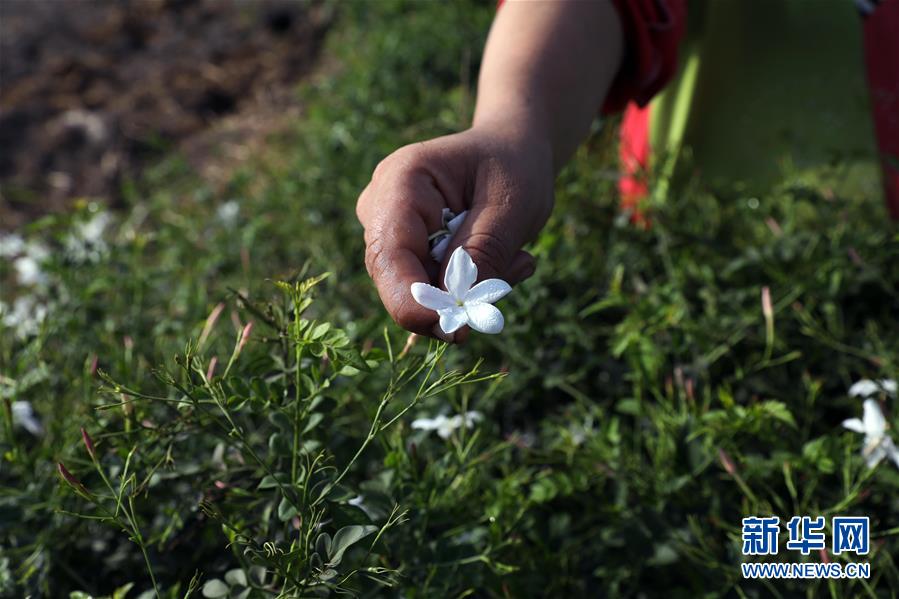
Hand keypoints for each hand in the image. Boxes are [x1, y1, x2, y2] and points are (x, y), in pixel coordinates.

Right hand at [356, 125, 553, 340]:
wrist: (513, 149)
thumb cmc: (513, 166)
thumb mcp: (511, 207)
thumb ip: (482, 256)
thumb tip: (456, 319)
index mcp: (400, 181)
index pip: (388, 256)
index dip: (414, 302)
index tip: (458, 331)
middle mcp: (379, 206)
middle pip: (395, 280)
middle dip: (453, 297)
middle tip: (516, 270)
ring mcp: (386, 229)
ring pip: (415, 291)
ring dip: (469, 290)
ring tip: (517, 258)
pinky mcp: (403, 251)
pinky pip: (429, 289)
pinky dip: (469, 287)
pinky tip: (504, 260)